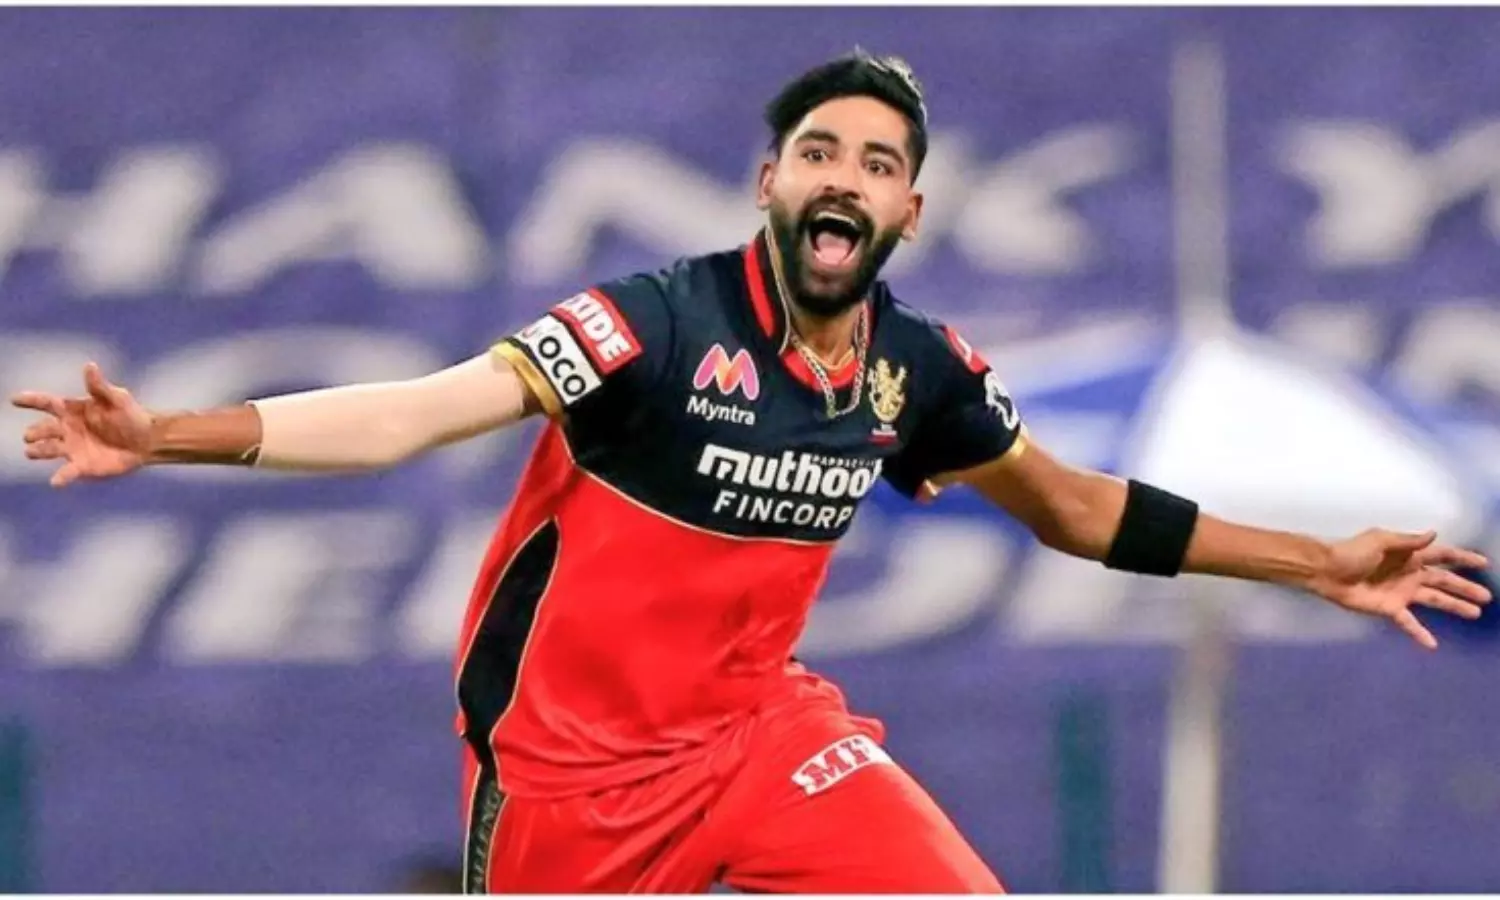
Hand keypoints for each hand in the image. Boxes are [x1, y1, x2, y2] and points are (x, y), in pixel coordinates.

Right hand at [11, 362, 153, 487]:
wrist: (147, 440)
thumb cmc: (130, 415)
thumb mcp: (117, 398)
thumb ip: (99, 386)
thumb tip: (90, 365)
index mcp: (72, 410)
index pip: (46, 403)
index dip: (30, 401)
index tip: (14, 400)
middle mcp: (66, 429)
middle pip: (43, 429)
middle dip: (35, 432)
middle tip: (30, 435)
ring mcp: (72, 448)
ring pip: (47, 450)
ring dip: (38, 451)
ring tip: (32, 451)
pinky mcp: (82, 466)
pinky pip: (67, 473)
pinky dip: (60, 477)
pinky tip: (55, 482)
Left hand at [1310, 528, 1491, 649]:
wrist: (1327, 572)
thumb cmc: (1352, 552)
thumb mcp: (1380, 540)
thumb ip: (1408, 540)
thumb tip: (1434, 534)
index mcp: (1409, 555)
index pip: (1442, 556)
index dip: (1462, 558)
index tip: (1483, 563)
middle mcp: (1410, 573)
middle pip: (1444, 581)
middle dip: (1465, 587)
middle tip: (1487, 596)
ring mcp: (1402, 592)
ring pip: (1435, 600)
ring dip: (1454, 606)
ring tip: (1474, 613)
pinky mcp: (1390, 608)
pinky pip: (1409, 623)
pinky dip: (1419, 633)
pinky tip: (1432, 645)